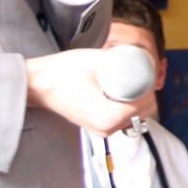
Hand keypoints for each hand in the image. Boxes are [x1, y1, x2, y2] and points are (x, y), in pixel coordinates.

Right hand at [25, 48, 156, 136]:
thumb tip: (141, 57)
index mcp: (107, 117)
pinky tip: (122, 88)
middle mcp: (106, 129)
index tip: (145, 67)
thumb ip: (120, 60)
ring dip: (138, 97)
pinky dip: (128, 103)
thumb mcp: (95, 60)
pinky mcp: (99, 126)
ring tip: (130, 77)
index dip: (148, 84)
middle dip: (145, 90)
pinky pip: (124, 116)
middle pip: (143, 111)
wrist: (39, 84)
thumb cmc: (62, 72)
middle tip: (139, 69)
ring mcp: (102, 130)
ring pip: (135, 115)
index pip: (143, 103)